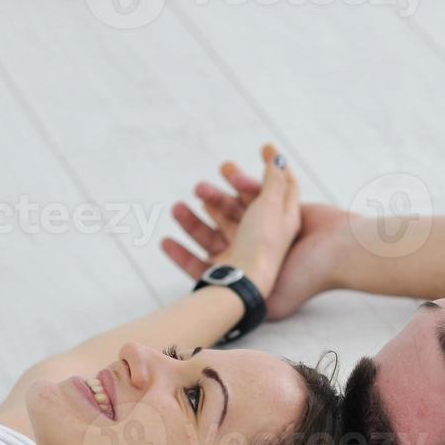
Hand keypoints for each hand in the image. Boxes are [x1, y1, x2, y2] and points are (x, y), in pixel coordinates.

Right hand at [162, 146, 347, 319]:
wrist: (247, 287)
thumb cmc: (262, 244)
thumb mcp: (272, 204)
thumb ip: (273, 179)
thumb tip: (278, 157)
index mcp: (278, 224)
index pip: (272, 194)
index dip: (258, 175)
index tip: (244, 158)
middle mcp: (260, 242)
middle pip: (236, 213)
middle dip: (216, 198)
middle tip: (198, 187)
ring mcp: (241, 259)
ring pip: (212, 236)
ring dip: (192, 222)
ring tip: (176, 208)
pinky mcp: (223, 276)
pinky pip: (197, 264)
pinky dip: (181, 253)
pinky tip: (166, 241)